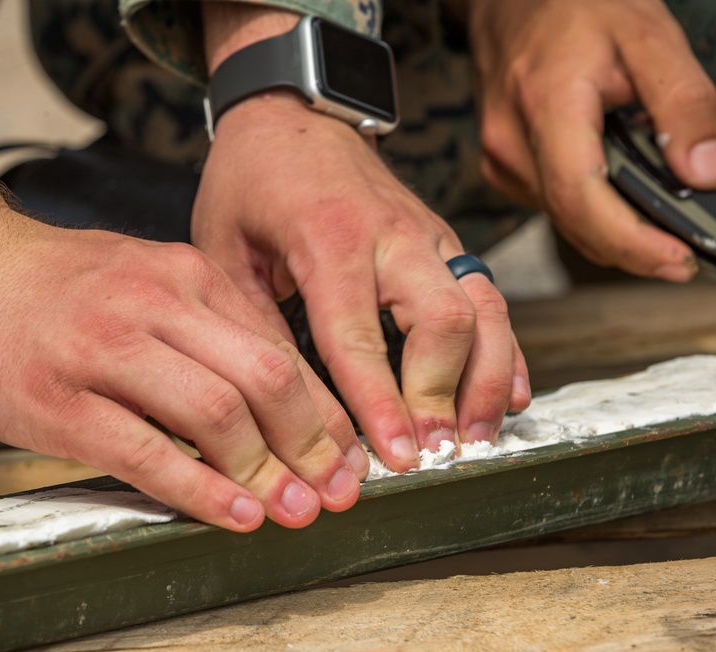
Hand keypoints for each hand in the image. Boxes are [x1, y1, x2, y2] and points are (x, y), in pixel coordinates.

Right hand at [0, 182, 365, 531]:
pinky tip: (233, 512)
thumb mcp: (142, 273)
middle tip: (336, 491)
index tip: (348, 455)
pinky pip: (146, 453)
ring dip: (265, 472)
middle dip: (312, 444)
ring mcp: (105, 350)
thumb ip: (202, 323)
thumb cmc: (50, 283)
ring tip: (291, 510)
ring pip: (217, 413)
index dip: (324, 410)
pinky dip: (200, 489)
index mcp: (185, 274)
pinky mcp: (58, 401)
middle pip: (266, 377)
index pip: (280, 347)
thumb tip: (268, 394)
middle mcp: (156, 304)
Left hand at [198, 4, 530, 470]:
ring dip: (488, 380)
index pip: (359, 337)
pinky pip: (490, 295)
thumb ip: (255, 325)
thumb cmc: (249, 183)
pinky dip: (506, 349)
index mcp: (327, 239)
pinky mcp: (445, 239)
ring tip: (478, 439)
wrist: (290, 113)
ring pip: (483, 309)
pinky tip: (509, 395)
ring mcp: (428, 234)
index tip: (397, 459)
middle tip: (437, 455)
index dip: (380, 404)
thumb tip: (283, 409)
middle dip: (444, 396)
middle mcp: (392, 235)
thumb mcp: (223, 251)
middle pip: (443, 322)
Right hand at [469, 0, 715, 279]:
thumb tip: (704, 173)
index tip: (677, 260)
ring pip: (561, 219)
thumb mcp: (648, 35)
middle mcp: (510, 142)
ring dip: (611, 229)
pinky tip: (615, 188)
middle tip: (682, 256)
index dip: (631, 242)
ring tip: (657, 216)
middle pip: (572, 220)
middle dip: (631, 247)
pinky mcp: (501, 164)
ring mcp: (500, 157)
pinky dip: (588, 209)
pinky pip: (549, 204)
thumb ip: (684, 105)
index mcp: (545, 105)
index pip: (581, 198)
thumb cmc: (571, 4)